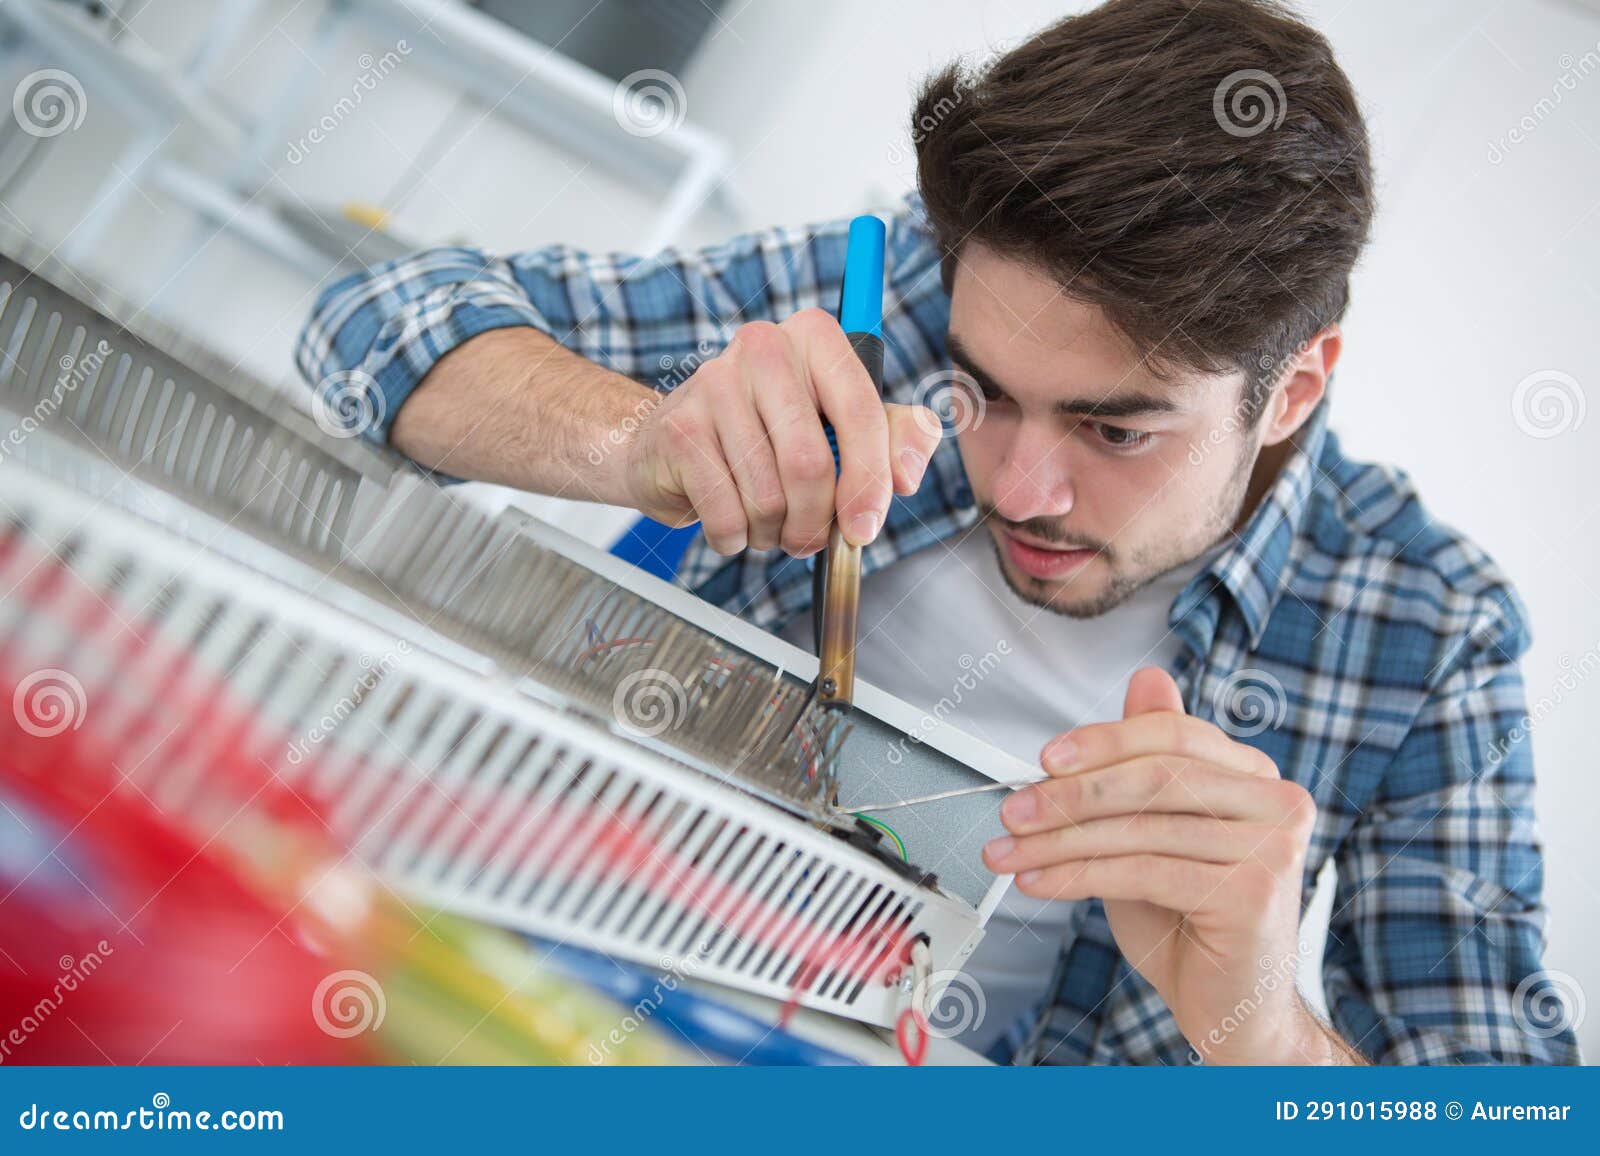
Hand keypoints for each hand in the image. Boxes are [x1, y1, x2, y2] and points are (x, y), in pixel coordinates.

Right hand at [623, 310, 940, 554]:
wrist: (675, 443)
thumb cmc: (772, 434)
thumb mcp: (845, 425)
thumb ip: (896, 438)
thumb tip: (907, 477)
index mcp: (816, 337)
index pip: (860, 412)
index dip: (870, 481)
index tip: (865, 529)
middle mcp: (764, 346)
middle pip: (810, 464)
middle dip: (816, 522)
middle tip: (810, 540)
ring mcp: (715, 383)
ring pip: (767, 497)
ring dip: (774, 533)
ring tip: (767, 523)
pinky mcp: (681, 428)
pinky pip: (726, 514)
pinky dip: (735, 538)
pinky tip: (732, 523)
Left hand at [983, 667, 1353, 1063]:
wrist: (1230, 1009)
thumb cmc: (1191, 921)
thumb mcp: (1158, 830)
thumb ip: (1150, 762)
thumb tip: (1147, 679)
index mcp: (1255, 776)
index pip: (1171, 735)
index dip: (1102, 741)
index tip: (1042, 760)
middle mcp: (1277, 802)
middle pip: (1156, 775)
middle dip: (1071, 793)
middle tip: (1013, 809)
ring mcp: (1272, 847)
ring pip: (1141, 826)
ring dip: (1059, 840)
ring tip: (1011, 852)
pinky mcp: (1253, 893)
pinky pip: (1144, 870)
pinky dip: (1078, 875)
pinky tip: (1040, 881)